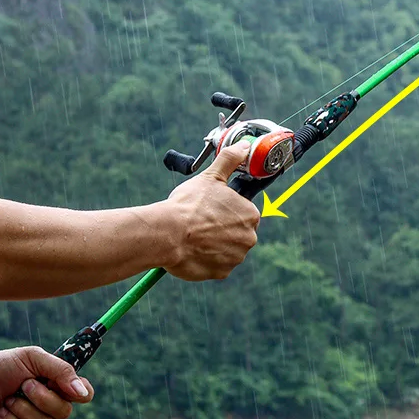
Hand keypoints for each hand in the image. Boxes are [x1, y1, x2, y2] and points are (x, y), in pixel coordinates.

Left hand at [0, 346, 93, 418]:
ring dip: (23, 409)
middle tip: (23, 385)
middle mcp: (51, 404)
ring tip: (8, 399)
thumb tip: (82, 393)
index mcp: (58, 383)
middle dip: (42, 398)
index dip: (81, 393)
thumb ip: (61, 370)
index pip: (85, 394)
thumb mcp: (32, 358)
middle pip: (66, 411)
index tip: (65, 387)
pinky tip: (1, 412)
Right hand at [161, 140, 260, 280]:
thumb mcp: (211, 177)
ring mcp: (236, 257)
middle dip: (221, 230)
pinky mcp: (222, 272)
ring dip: (214, 245)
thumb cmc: (188, 204)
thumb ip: (230, 161)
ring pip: (227, 250)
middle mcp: (249, 238)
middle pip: (237, 233)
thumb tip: (244, 146)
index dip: (225, 212)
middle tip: (201, 224)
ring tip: (195, 237)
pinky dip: (207, 260)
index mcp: (250, 215)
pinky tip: (193, 250)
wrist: (167, 233)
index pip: (243, 213)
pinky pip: (217, 266)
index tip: (210, 211)